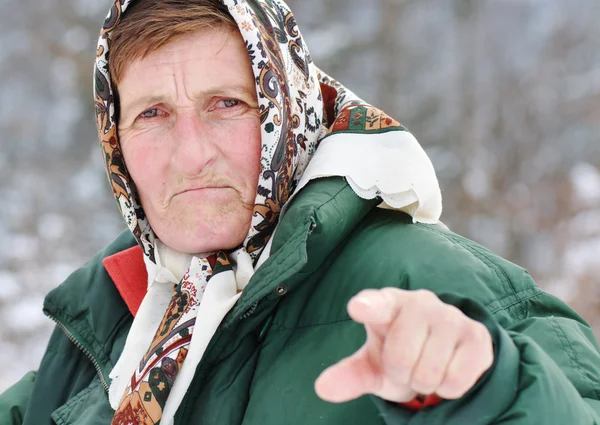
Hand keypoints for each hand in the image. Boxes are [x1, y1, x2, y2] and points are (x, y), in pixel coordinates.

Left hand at [315, 288, 493, 403]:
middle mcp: (419, 302)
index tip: (357, 308)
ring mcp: (451, 316)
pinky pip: (456, 380)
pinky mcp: (477, 335)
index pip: (376, 304)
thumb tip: (322, 387)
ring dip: (425, 383)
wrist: (444, 353)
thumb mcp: (372, 365)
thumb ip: (349, 374)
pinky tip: (447, 370)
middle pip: (401, 358)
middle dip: (402, 374)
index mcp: (387, 304)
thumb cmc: (399, 353)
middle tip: (408, 365)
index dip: (367, 306)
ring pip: (430, 373)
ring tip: (426, 366)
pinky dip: (448, 388)